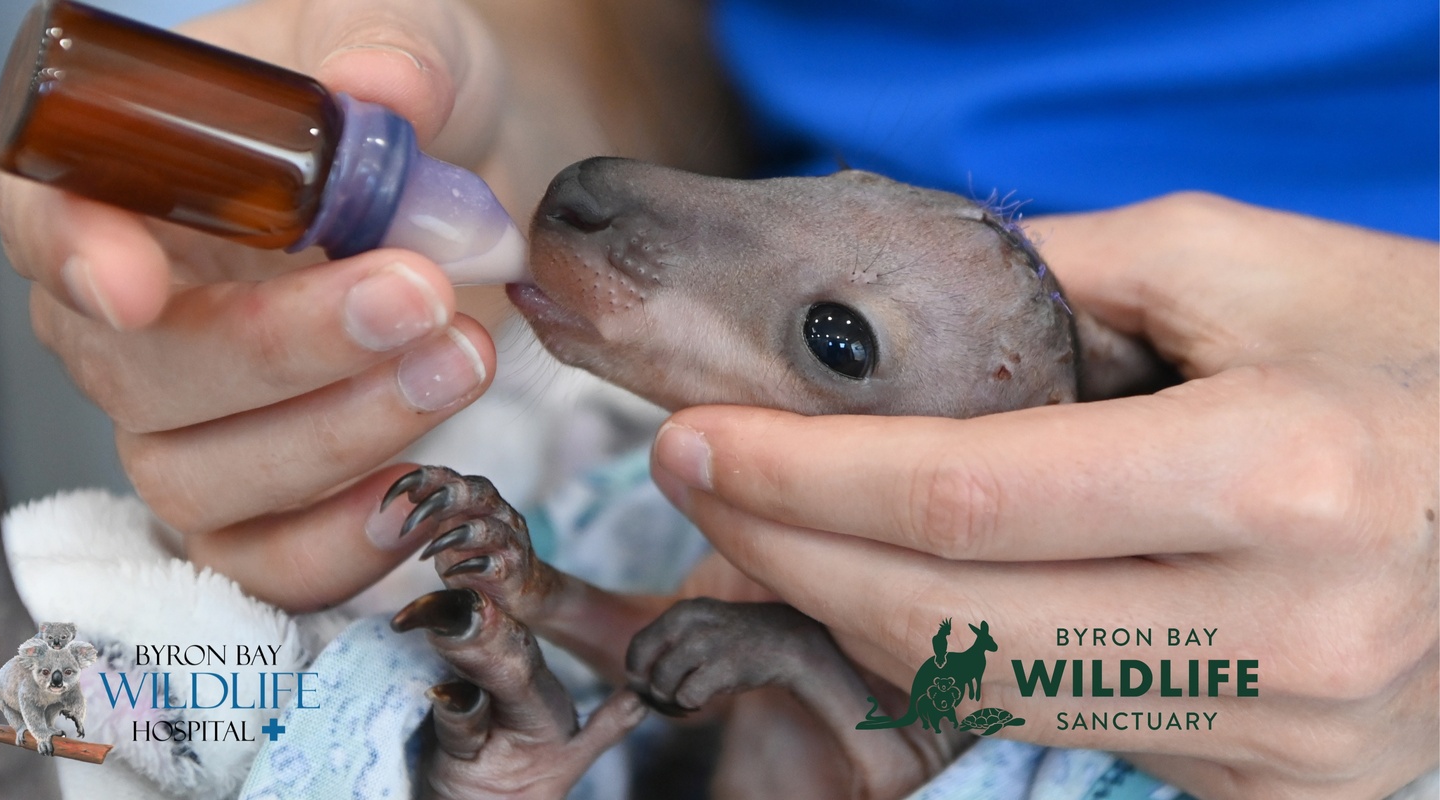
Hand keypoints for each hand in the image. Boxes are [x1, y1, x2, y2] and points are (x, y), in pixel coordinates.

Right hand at [0, 0, 542, 610]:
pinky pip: (262, 562)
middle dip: (280, 349)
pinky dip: (340, 546)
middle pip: (135, 370)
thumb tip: (385, 89)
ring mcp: (186, 418)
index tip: (138, 284)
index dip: (75, 257)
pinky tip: (423, 490)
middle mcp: (127, 311)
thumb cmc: (404, 108)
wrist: (471, 191)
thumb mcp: (406, 42)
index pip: (44, 216)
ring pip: (198, 475)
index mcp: (121, 178)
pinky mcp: (263, 500)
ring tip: (459, 359)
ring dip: (335, 436)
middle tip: (414, 297)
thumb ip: (390, 54)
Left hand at [650, 193, 1438, 798]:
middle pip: (947, 623)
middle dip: (785, 549)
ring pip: (988, 695)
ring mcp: (1281, 735)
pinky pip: (1059, 726)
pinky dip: (946, 663)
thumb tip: (891, 322)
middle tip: (697, 484)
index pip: (965, 497)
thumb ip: (1062, 277)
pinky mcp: (1276, 785)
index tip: (698, 439)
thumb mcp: (1248, 264)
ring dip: (845, 612)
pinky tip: (885, 592)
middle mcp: (1283, 632)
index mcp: (1280, 476)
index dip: (802, 475)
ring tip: (769, 532)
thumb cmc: (1414, 354)